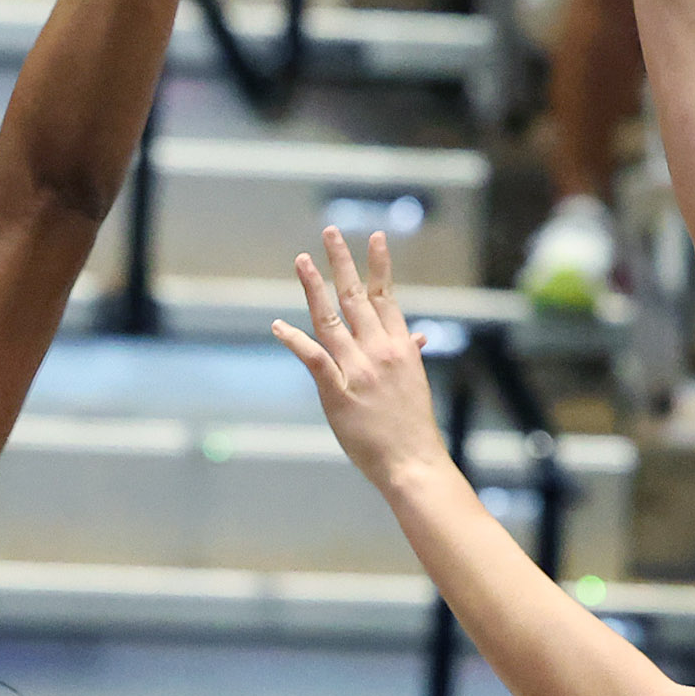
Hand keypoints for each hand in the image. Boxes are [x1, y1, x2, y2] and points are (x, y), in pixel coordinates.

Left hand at [274, 228, 450, 491]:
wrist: (414, 462)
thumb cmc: (413, 426)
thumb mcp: (416, 382)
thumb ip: (411, 353)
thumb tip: (417, 336)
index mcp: (401, 347)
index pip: (387, 296)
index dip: (378, 265)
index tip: (374, 238)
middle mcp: (379, 351)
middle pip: (357, 296)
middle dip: (342, 262)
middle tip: (330, 232)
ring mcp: (358, 370)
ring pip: (332, 319)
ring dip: (314, 287)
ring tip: (302, 261)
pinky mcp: (338, 393)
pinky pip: (314, 359)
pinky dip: (294, 340)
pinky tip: (278, 326)